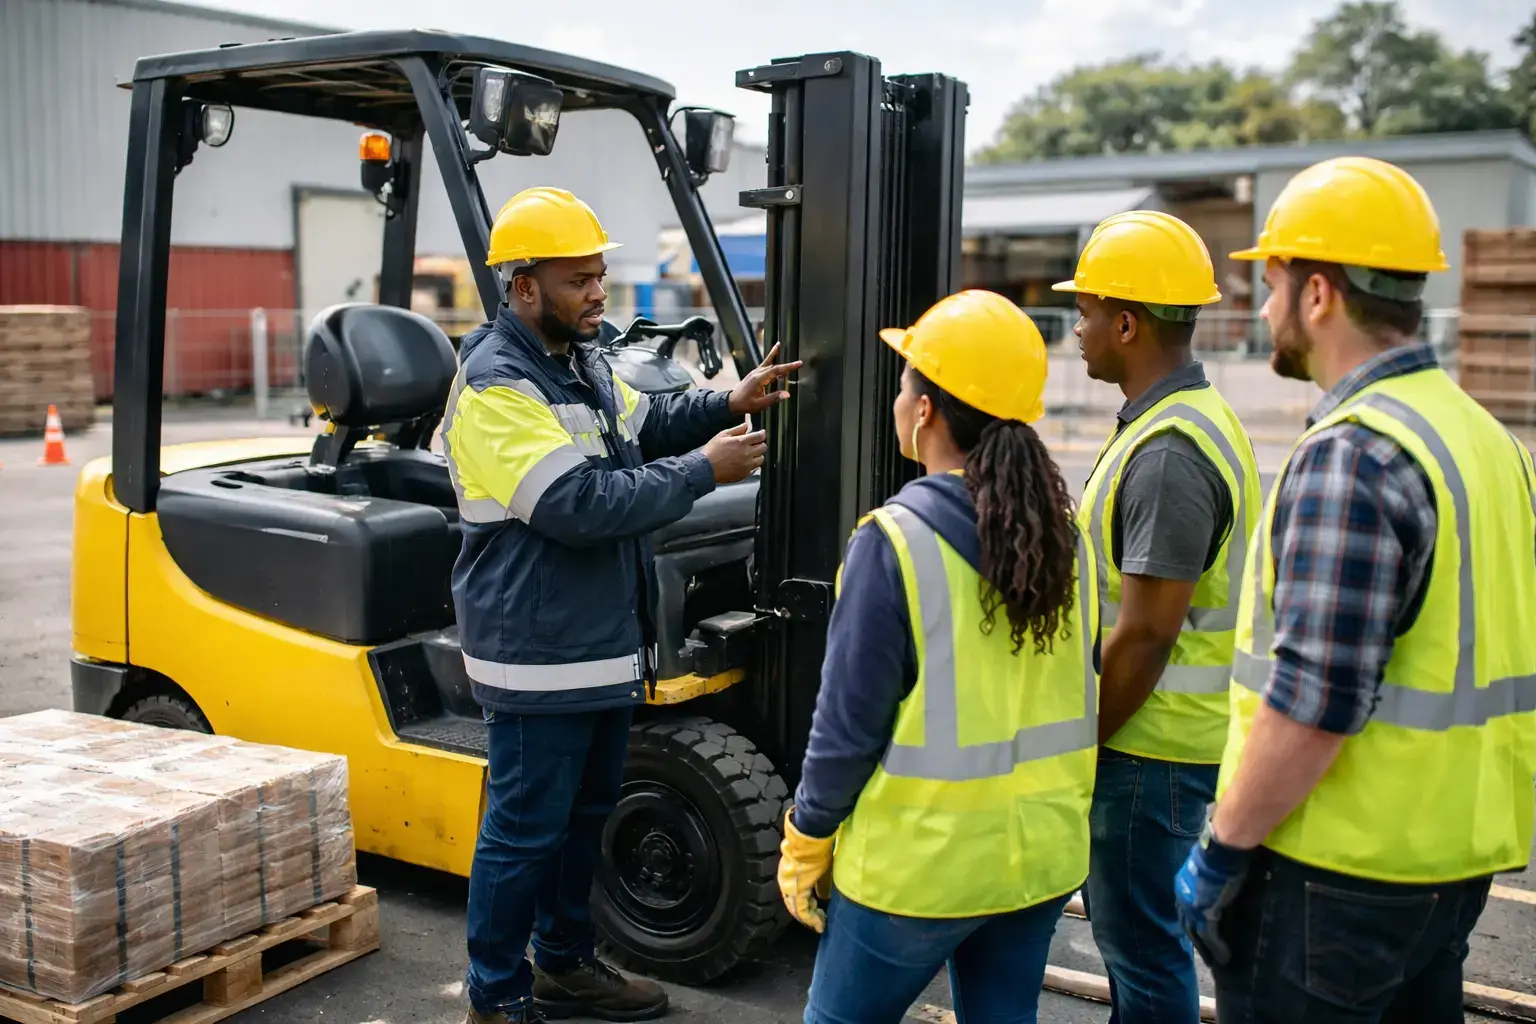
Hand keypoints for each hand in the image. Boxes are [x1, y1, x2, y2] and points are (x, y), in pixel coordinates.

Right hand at [702, 421, 766, 483]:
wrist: (706, 468)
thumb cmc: (712, 451)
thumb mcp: (722, 435)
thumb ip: (737, 429)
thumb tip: (746, 425)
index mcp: (741, 442)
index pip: (760, 436)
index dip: (762, 434)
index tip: (761, 434)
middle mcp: (747, 454)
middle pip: (763, 448)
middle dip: (760, 444)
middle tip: (754, 444)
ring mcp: (747, 465)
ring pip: (761, 459)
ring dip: (757, 455)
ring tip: (749, 454)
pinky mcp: (745, 474)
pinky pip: (755, 469)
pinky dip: (753, 465)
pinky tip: (745, 462)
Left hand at [728, 342, 802, 415]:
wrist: (732, 403)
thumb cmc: (745, 404)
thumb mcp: (760, 404)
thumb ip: (773, 398)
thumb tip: (787, 394)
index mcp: (759, 379)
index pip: (776, 370)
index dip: (788, 367)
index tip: (798, 364)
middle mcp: (756, 373)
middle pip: (774, 366)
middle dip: (786, 364)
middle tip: (798, 362)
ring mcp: (754, 373)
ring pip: (768, 363)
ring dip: (775, 355)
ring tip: (779, 345)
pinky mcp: (754, 374)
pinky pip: (764, 365)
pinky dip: (769, 359)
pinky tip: (773, 355)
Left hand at [777, 806, 834, 932]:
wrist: (809, 839)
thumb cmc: (817, 849)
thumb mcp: (822, 869)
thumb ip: (821, 884)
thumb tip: (823, 897)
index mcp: (790, 876)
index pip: (797, 896)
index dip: (808, 907)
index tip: (818, 914)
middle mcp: (786, 883)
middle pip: (796, 905)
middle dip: (808, 915)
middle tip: (819, 923)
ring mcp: (789, 887)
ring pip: (798, 909)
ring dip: (810, 918)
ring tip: (820, 924)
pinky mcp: (796, 891)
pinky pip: (802, 910)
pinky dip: (811, 918)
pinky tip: (819, 924)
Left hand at [1173, 819, 1251, 966]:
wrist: (1221, 851)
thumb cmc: (1219, 851)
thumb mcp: (1209, 866)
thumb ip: (1209, 876)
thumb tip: (1218, 876)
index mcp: (1182, 884)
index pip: (1184, 908)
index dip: (1190, 921)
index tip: (1197, 932)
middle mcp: (1183, 898)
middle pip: (1187, 925)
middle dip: (1196, 940)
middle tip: (1204, 955)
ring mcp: (1192, 908)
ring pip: (1197, 935)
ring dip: (1206, 951)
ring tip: (1214, 964)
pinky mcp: (1205, 915)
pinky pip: (1210, 937)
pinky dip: (1218, 950)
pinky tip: (1225, 959)